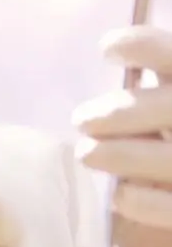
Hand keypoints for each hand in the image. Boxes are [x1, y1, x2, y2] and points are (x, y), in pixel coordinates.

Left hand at [75, 26, 171, 229]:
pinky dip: (140, 201)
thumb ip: (161, 88)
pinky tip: (120, 195)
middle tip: (84, 119)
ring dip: (121, 155)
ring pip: (170, 160)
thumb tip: (118, 53)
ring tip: (91, 154)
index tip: (108, 49)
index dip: (146, 45)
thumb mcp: (171, 109)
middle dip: (122, 111)